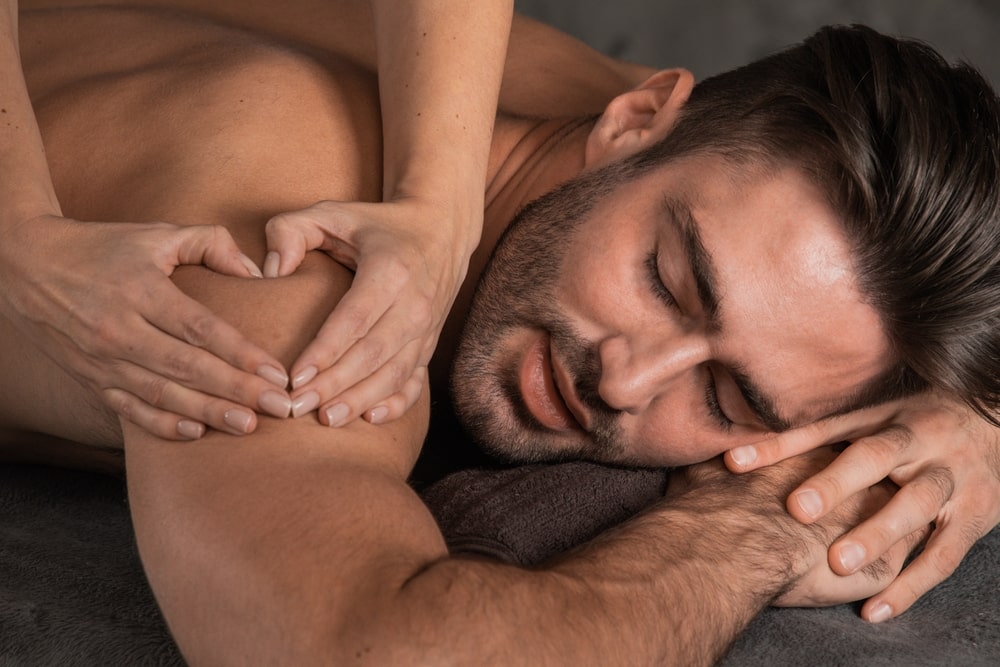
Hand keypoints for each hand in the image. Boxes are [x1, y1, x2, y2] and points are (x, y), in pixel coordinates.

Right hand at [0, 214, 290, 438]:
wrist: (24, 263)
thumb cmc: (103, 246)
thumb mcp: (156, 232)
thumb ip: (211, 244)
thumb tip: (256, 272)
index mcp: (140, 290)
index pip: (199, 328)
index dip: (241, 353)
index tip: (277, 373)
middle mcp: (119, 328)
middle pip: (187, 368)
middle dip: (238, 391)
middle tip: (279, 408)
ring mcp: (101, 358)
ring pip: (161, 394)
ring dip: (207, 413)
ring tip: (247, 425)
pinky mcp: (90, 377)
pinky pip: (128, 409)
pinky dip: (161, 424)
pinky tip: (195, 432)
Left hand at [264, 197, 475, 425]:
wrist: (442, 229)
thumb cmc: (377, 224)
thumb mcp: (332, 212)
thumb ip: (290, 231)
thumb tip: (268, 271)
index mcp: (391, 271)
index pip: (354, 320)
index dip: (324, 352)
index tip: (293, 377)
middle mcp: (414, 303)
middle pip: (373, 354)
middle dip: (335, 385)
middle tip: (297, 407)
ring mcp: (427, 327)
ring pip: (395, 373)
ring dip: (360, 400)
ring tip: (326, 419)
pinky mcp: (431, 343)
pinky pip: (416, 380)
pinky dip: (396, 403)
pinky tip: (370, 418)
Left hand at [724, 393, 999, 620]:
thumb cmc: (918, 423)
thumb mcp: (876, 418)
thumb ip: (818, 435)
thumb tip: (739, 453)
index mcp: (885, 415)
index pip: (825, 427)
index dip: (781, 444)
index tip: (736, 463)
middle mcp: (919, 441)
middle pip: (875, 456)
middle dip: (836, 483)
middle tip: (797, 510)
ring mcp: (952, 478)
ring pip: (914, 506)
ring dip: (876, 535)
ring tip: (837, 565)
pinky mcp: (976, 516)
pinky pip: (944, 555)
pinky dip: (910, 585)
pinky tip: (875, 609)